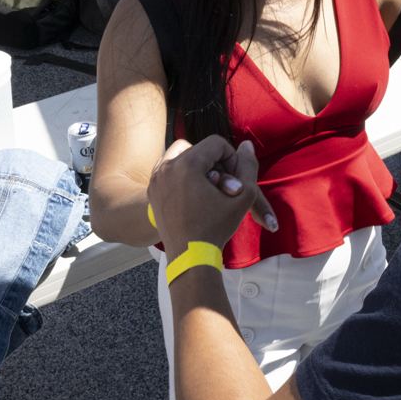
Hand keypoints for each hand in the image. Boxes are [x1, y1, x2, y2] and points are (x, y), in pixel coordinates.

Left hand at [148, 136, 277, 254]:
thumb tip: (246, 145)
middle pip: (199, 149)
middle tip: (222, 186)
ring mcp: (156, 178)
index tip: (235, 179)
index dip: (231, 158)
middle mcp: (167, 166)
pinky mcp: (152, 189)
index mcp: (187, 164)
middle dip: (214, 163)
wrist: (189, 256)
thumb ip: (248, 166)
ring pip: (181, 155)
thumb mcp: (243, 196)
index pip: (216, 144)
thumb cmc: (216, 227)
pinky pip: (169, 169)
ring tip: (207, 187)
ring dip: (197, 166)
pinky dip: (182, 175)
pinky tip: (193, 194)